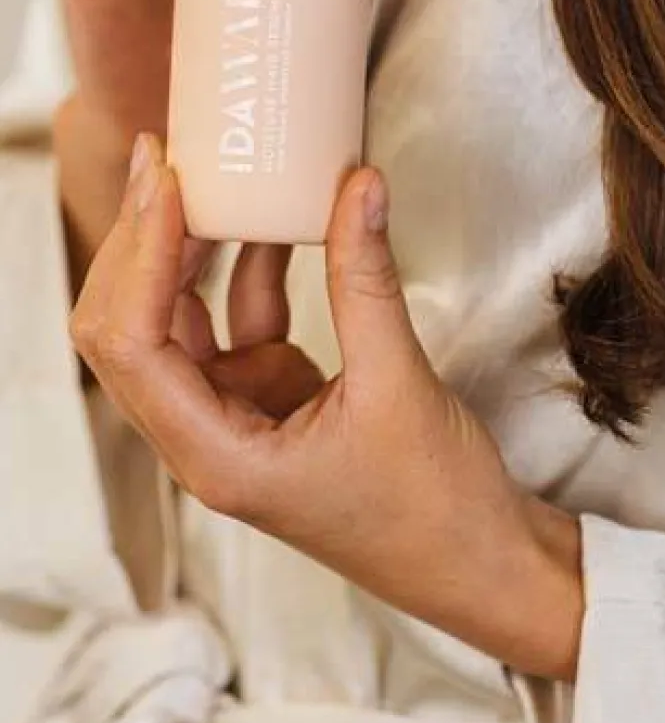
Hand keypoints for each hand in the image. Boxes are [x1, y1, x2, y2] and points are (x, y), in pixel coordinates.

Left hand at [71, 137, 582, 681]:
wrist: (478, 562)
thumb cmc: (435, 508)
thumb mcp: (399, 383)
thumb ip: (367, 279)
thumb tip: (357, 184)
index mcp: (214, 456)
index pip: (132, 343)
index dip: (139, 253)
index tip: (170, 181)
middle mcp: (207, 438)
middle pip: (129, 328)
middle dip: (138, 243)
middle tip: (164, 161)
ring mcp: (237, 416)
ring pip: (176, 321)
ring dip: (185, 250)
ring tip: (206, 174)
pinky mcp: (272, 398)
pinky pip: (239, 321)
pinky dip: (248, 269)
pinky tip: (273, 220)